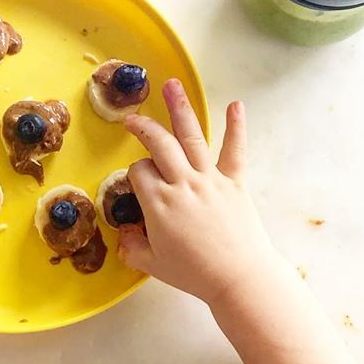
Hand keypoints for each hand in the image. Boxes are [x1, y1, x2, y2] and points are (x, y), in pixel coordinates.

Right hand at [118, 79, 285, 306]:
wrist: (239, 278)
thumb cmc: (195, 274)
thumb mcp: (153, 265)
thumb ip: (133, 248)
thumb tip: (124, 237)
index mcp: (158, 203)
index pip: (138, 172)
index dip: (135, 174)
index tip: (139, 184)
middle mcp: (182, 184)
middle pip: (159, 144)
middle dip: (144, 127)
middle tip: (134, 118)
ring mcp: (209, 180)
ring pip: (191, 137)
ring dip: (180, 109)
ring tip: (171, 85)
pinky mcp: (234, 183)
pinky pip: (235, 151)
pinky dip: (236, 127)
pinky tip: (235, 106)